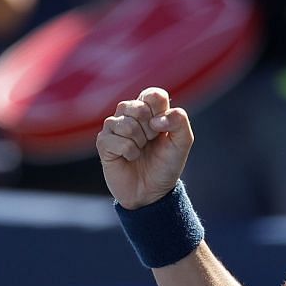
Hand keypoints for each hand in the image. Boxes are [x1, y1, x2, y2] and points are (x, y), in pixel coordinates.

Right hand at [96, 86, 194, 209]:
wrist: (153, 191)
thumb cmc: (166, 164)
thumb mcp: (183, 142)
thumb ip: (180, 121)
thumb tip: (156, 120)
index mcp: (148, 108)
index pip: (154, 95)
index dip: (161, 114)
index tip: (163, 130)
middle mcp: (128, 112)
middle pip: (139, 108)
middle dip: (151, 131)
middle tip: (151, 143)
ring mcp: (113, 126)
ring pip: (127, 125)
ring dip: (140, 143)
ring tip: (140, 151)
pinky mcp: (103, 142)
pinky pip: (117, 141)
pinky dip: (130, 153)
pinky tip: (130, 158)